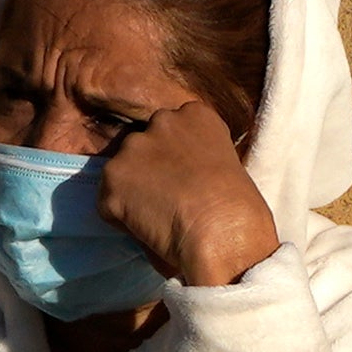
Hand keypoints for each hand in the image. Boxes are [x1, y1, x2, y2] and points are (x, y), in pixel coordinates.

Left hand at [93, 94, 274, 294]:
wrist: (223, 235)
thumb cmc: (242, 214)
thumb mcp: (229, 170)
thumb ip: (198, 163)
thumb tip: (180, 185)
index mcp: (197, 115)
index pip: (175, 129)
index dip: (178, 159)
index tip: (189, 181)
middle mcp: (162, 121)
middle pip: (145, 145)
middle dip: (152, 170)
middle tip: (170, 202)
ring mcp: (134, 147)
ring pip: (124, 173)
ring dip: (134, 193)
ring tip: (158, 220)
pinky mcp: (113, 177)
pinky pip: (109, 203)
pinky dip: (122, 220)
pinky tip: (148, 231)